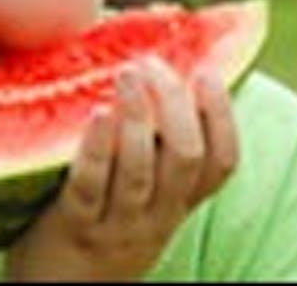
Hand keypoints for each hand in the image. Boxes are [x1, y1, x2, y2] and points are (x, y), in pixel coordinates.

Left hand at [5, 56, 239, 280]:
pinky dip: (97, 148)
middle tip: (154, 63)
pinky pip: (90, 185)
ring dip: (137, 116)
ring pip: (141, 170)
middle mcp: (156, 217)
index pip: (221, 164)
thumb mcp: (143, 202)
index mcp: (177, 205)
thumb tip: (161, 78)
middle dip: (176, 104)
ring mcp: (116, 225)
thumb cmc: (101, 232)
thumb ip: (156, 154)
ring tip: (128, 74)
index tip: (207, 71)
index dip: (222, 116)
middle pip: (185, 157)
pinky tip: (96, 112)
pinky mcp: (73, 227)